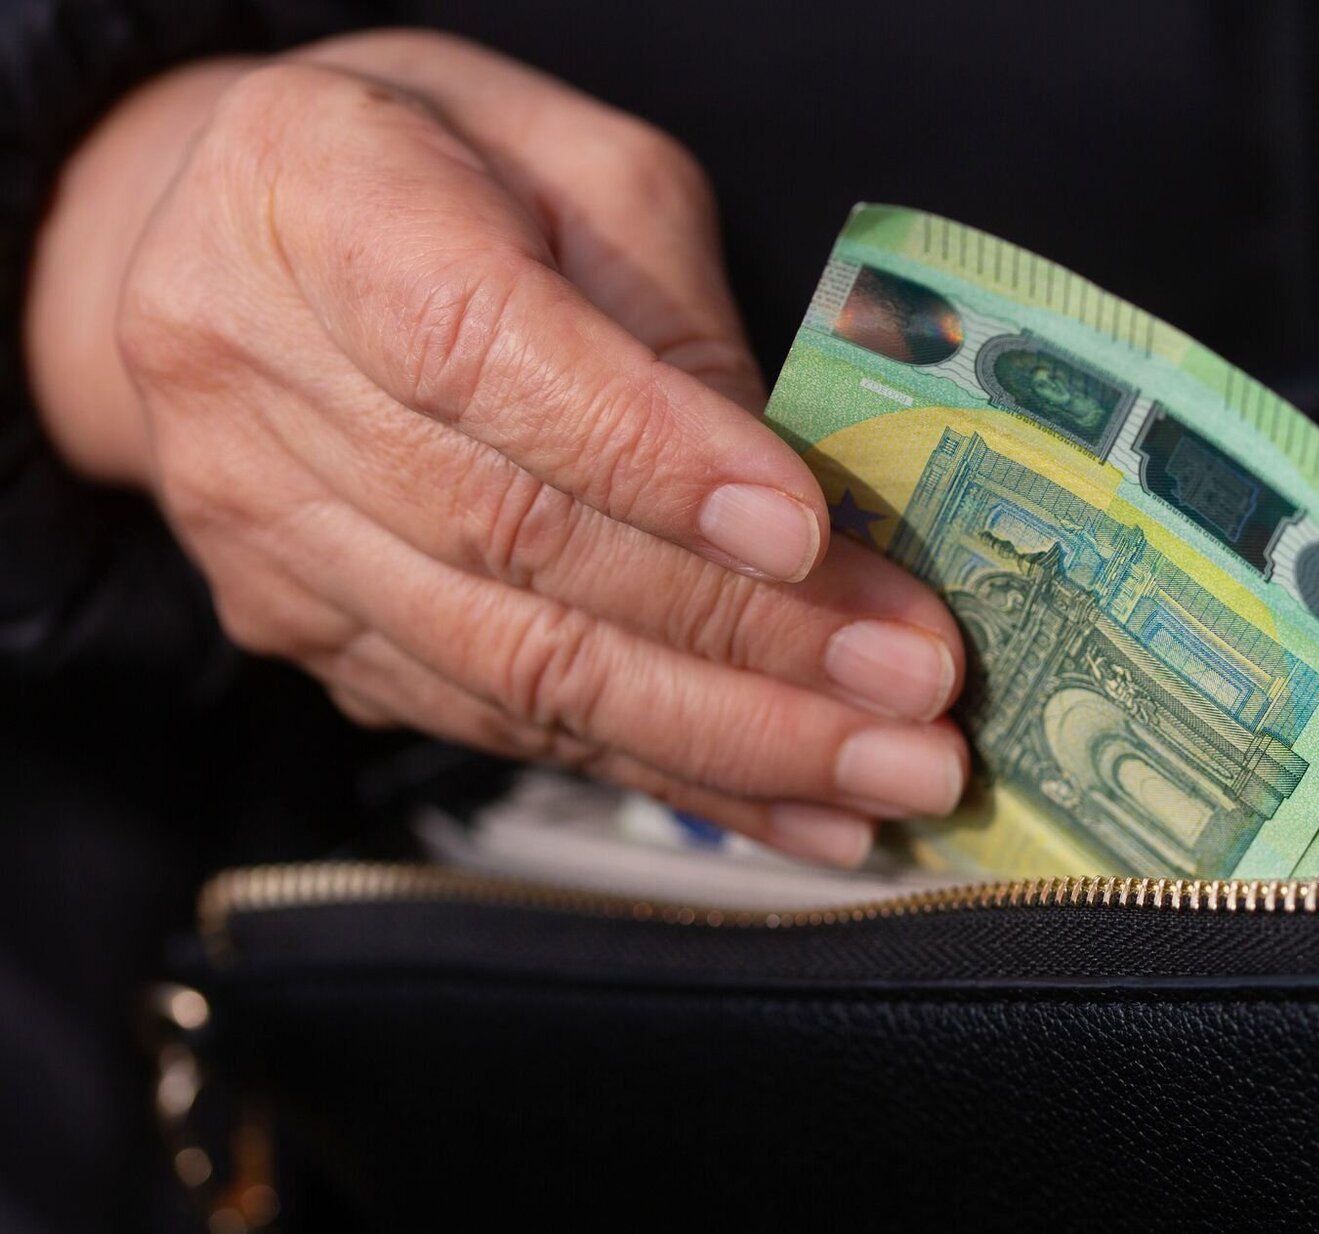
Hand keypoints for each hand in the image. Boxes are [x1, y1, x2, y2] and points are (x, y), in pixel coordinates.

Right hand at [25, 32, 967, 864]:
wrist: (233, 235)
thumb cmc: (441, 169)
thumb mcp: (579, 169)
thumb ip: (671, 320)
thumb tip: (801, 514)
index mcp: (312, 206)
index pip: (483, 357)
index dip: (654, 459)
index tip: (808, 531)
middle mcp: (255, 382)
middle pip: (520, 546)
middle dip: (745, 635)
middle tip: (912, 687)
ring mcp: (269, 534)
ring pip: (516, 668)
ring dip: (726, 739)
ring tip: (887, 773)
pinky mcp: (309, 635)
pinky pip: (502, 725)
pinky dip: (663, 776)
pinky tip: (790, 807)